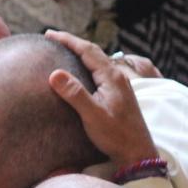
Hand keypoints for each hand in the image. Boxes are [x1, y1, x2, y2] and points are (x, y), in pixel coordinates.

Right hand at [43, 29, 157, 167]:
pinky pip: (101, 73)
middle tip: (53, 39)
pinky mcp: (120, 96)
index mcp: (112, 77)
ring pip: (98, 62)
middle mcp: (118, 77)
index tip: (49, 34)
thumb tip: (55, 73)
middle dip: (73, 44)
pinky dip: (88, 67)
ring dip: (81, 54)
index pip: (87, 50)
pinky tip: (81, 74)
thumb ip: (75, 94)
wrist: (138, 154)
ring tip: (64, 52)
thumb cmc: (117, 136)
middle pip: (93, 52)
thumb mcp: (93, 115)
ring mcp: (121, 86)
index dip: (68, 40)